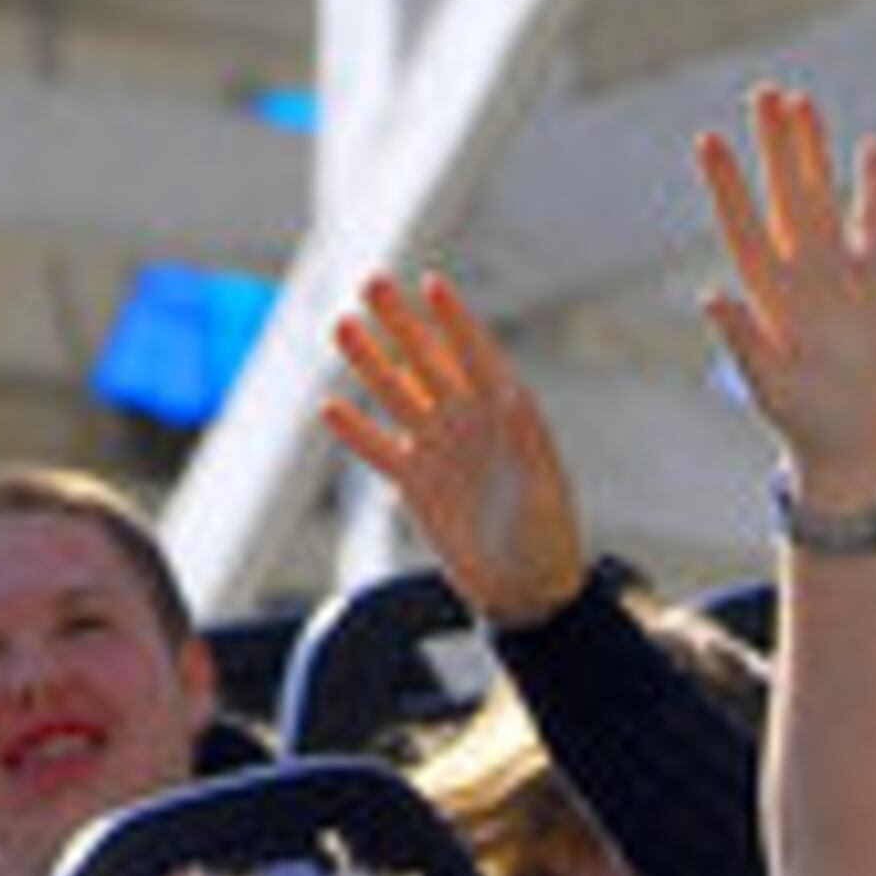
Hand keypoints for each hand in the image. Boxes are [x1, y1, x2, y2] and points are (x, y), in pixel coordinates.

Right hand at [322, 269, 589, 627]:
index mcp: (507, 413)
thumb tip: (511, 400)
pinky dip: (355, 431)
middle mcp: (468, 420)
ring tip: (342, 326)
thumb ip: (527, 445)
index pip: (476, 355)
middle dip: (400, 323)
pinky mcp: (414, 482)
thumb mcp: (544, 492)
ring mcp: (438, 447)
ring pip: (397, 394)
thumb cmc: (548, 541)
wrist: (525, 591)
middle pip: (428, 360)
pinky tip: (328, 407)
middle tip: (371, 283)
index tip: (431, 284)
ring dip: (369, 362)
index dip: (454, 320)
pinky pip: (378, 449)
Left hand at [695, 80, 875, 509]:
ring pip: (822, 197)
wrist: (859, 443)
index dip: (727, 186)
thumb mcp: (771, 388)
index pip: (743, 228)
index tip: (708, 141)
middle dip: (774, 147)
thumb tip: (709, 295)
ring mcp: (839, 272)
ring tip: (800, 101)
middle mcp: (800, 274)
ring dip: (812, 152)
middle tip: (763, 93)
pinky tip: (869, 150)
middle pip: (784, 197)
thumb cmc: (808, 423)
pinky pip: (873, 223)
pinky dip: (874, 189)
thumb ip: (743, 342)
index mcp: (769, 297)